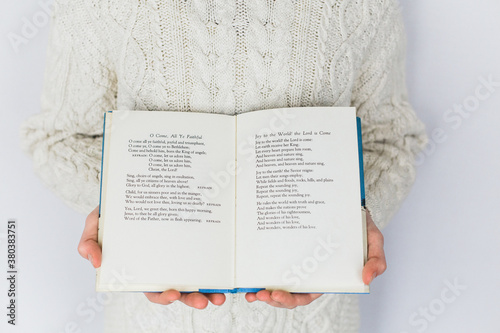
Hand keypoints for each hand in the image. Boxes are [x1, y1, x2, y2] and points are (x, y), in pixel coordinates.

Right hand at [77, 206, 225, 308]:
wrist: (132, 191)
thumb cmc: (113, 213)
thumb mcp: (96, 225)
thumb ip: (89, 242)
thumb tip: (95, 261)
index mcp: (141, 268)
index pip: (152, 289)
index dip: (162, 296)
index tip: (172, 294)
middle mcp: (162, 265)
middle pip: (178, 289)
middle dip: (193, 299)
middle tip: (207, 301)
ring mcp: (178, 255)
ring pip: (195, 279)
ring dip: (209, 291)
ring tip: (221, 296)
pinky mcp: (191, 242)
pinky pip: (204, 257)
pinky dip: (215, 267)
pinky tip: (225, 269)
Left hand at [245, 209, 385, 307]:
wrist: (346, 202)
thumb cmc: (358, 225)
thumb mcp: (373, 241)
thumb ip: (376, 261)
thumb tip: (367, 278)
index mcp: (325, 276)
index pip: (306, 295)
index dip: (291, 300)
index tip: (277, 295)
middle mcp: (308, 270)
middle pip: (288, 293)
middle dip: (273, 298)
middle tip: (260, 294)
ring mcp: (296, 259)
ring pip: (277, 280)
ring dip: (263, 289)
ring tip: (251, 290)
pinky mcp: (287, 246)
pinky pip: (272, 261)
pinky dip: (260, 269)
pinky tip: (250, 272)